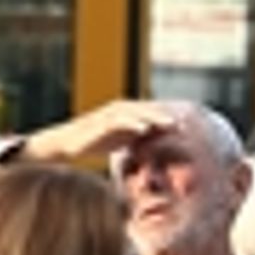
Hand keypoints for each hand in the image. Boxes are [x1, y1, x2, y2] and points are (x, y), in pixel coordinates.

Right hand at [20, 101, 180, 164]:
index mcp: (127, 114)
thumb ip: (139, 138)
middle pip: (147, 110)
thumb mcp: (121, 140)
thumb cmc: (95, 141)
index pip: (151, 114)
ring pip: (136, 113)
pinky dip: (132, 123)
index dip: (168, 119)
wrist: (67, 144)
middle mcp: (120, 111)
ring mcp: (109, 115)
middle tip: (185, 124)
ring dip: (154, 117)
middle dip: (166, 116)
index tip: (187, 127)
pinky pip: (118, 121)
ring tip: (170, 125)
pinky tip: (144, 128)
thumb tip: (159, 142)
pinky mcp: (100, 123)